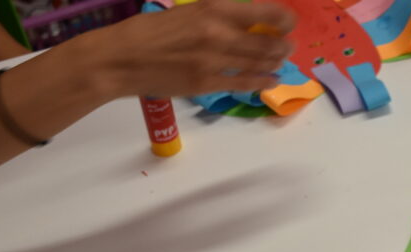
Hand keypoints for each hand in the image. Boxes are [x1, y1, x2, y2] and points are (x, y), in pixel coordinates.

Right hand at [75, 0, 296, 98]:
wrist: (119, 59)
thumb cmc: (147, 32)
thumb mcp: (184, 13)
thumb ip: (215, 17)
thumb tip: (245, 21)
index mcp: (211, 9)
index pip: (261, 12)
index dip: (284, 18)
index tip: (291, 21)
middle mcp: (217, 33)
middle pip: (267, 41)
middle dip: (283, 45)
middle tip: (288, 46)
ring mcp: (214, 61)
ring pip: (259, 63)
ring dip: (275, 63)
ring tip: (281, 62)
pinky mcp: (208, 84)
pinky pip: (245, 83)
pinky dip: (262, 81)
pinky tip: (271, 80)